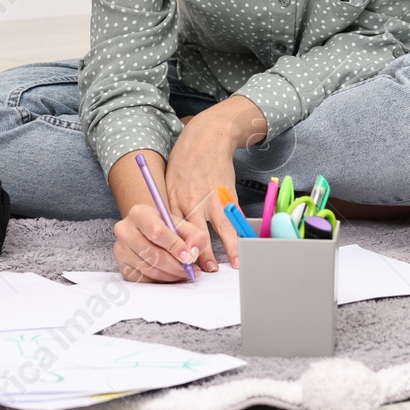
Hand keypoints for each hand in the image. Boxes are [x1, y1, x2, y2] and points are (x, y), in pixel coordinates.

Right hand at [106, 151, 212, 282]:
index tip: (189, 258)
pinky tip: (171, 276)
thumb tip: (192, 253)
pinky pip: (143, 279)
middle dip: (176, 266)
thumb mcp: (183, 225)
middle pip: (152, 254)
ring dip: (171, 275)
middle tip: (191, 271)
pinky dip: (160, 281)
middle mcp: (125, 230)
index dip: (175, 247)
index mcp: (139, 213)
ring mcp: (120, 249)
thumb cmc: (166, 227)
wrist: (147, 230)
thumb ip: (195, 236)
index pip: (156, 232)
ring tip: (184, 273)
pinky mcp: (122, 265)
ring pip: (149, 269)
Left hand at [165, 96, 266, 269]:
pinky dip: (238, 236)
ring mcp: (211, 197)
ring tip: (226, 267)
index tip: (176, 265)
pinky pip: (233, 219)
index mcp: (172, 198)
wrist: (207, 136)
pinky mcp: (227, 194)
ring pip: (217, 228)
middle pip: (193, 233)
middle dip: (197, 255)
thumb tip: (170, 231)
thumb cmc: (185, 160)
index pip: (171, 230)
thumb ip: (170, 206)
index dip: (173, 249)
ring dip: (223, 250)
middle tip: (200, 273)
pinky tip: (240, 251)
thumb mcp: (169, 181)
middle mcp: (191, 199)